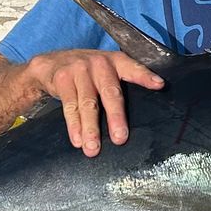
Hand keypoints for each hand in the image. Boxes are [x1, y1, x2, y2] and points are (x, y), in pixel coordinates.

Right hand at [23, 50, 165, 156]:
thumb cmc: (88, 73)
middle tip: (120, 139)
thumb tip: (144, 115)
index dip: (146, 76)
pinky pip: (70, 106)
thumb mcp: (107, 70)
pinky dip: (74, 126)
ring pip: (88, 104)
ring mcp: (80, 70)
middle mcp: (100, 64)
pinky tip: (77, 140)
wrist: (51, 62)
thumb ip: (122, 83)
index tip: (159, 85)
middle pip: (110, 93)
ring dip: (90, 129)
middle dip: (116, 117)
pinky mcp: (63, 79)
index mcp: (116, 61)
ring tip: (93, 149)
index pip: (134, 68)